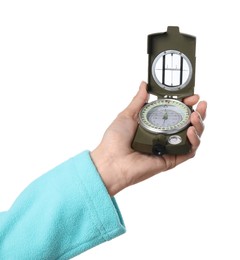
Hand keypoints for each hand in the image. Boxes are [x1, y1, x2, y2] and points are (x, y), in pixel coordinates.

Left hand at [91, 82, 206, 195]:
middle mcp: (163, 136)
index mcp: (154, 125)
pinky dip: (194, 141)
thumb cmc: (115, 139)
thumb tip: (144, 84)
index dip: (185, 103)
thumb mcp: (127, 115)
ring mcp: (168, 148)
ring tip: (195, 116)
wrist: (111, 161)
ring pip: (192, 137)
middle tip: (201, 104)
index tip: (192, 95)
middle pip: (187, 124)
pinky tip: (191, 131)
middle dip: (198, 113)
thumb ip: (139, 100)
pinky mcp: (171, 159)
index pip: (175, 112)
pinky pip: (189, 151)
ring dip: (199, 125)